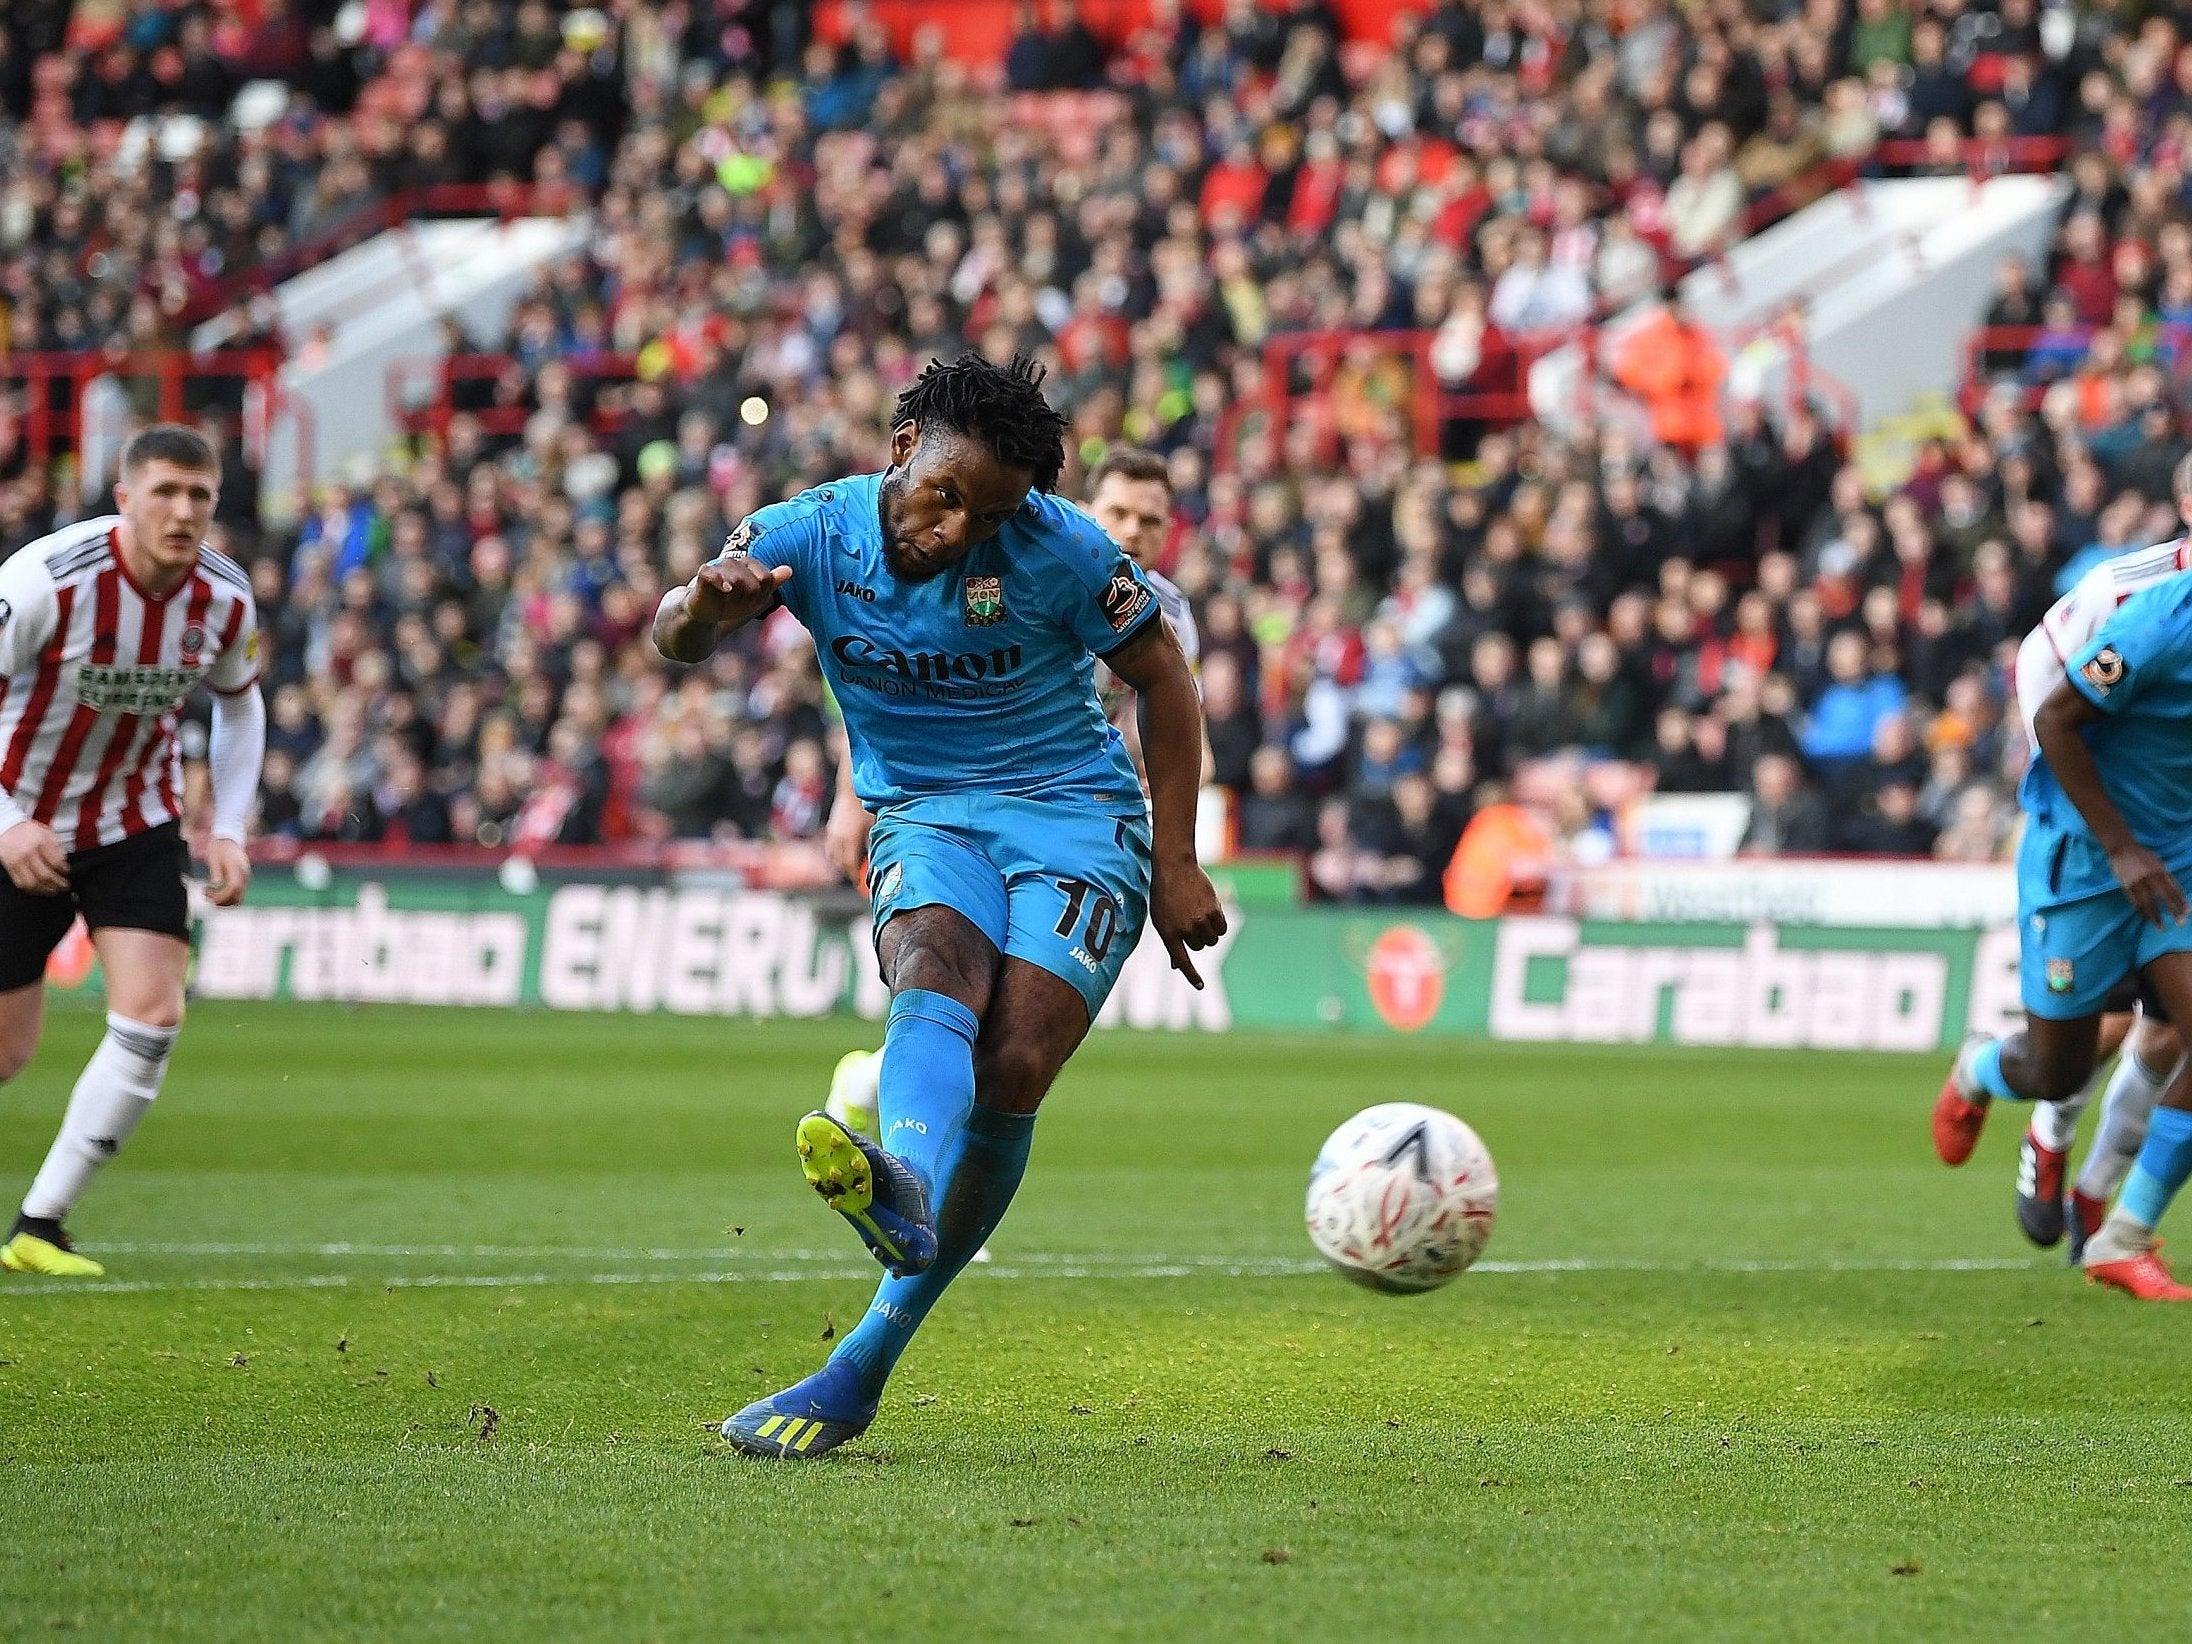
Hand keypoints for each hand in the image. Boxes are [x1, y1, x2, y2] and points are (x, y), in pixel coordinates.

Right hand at [0, 819, 67, 894]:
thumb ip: (57, 846)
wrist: (6, 828)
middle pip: (45, 875)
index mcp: (40, 843)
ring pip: (33, 883)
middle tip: (64, 886)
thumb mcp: (46, 832)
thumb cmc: (27, 830)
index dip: (64, 870)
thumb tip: (64, 861)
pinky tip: (40, 889)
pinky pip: (21, 883)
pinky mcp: (11, 868)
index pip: (56, 862)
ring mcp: (18, 862)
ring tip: (54, 890)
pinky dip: (32, 889)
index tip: (67, 872)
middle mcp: (28, 853)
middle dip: (58, 883)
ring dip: (46, 890)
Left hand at [205, 837, 251, 907]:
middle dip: (220, 900)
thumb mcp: (213, 857)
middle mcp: (245, 875)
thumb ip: (216, 870)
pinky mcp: (243, 881)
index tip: (207, 894)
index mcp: (237, 868)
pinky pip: (237, 895)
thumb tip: (216, 884)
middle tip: (204, 894)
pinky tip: (216, 893)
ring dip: (223, 901)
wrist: (229, 839)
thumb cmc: (219, 847)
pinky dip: (227, 898)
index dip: (221, 894)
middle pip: (237, 895)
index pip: (233, 887)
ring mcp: (245, 879)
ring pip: (238, 898)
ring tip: (208, 894)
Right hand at [688, 547, 791, 628]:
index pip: (766, 578)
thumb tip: (789, 569)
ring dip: (735, 597)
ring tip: (727, 600)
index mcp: (747, 565)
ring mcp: (718, 567)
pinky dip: (720, 580)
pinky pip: (713, 573)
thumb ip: (771, 583)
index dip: (760, 595)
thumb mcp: (755, 597)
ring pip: (737, 578)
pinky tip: (726, 589)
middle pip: (753, 581)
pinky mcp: (703, 575)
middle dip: (748, 597)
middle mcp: (733, 562)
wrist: (705, 615)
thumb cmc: (730, 603)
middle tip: (736, 602)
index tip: (750, 600)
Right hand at [824, 798, 873, 882]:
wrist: (851, 789)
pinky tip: (844, 853)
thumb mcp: (874, 827)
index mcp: (850, 840)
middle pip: (840, 863)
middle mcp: (838, 839)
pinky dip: (836, 853)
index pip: (850, 866)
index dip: (855, 877)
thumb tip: (876, 860)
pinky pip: (830, 847)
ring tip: (852, 866)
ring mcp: (832, 833)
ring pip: (833, 856)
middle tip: (859, 877)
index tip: (861, 884)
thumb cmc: (867, 807)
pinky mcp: (830, 828)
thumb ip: (872, 845)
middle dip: (849, 872)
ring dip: (841, 863)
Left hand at [1150, 852, 1226, 989]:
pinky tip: (1211, 910)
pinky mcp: (1213, 911)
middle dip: (1198, 937)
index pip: (1182, 960)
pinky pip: (1222, 928)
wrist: (1174, 868)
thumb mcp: (1161, 919)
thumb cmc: (1165, 894)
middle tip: (1191, 919)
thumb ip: (1171, 942)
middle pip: (1200, 947)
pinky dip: (1219, 923)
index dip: (1191, 975)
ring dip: (1210, 931)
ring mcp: (1199, 920)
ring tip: (1200, 913)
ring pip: (1212, 939)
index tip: (1200, 986)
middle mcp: (1184, 929)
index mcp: (1168, 933)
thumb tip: (1176, 966)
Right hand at [2108, 841, 2188, 929]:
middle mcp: (2150, 877)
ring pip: (2148, 902)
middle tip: (2180, 922)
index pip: (2173, 888)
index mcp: (2160, 871)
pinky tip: (2145, 919)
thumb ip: (2164, 876)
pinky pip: (2134, 901)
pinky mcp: (2125, 885)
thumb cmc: (2142, 856)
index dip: (2181, 900)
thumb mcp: (2158, 863)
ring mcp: (2137, 882)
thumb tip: (2173, 891)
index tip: (2187, 912)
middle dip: (2173, 909)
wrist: (2122, 848)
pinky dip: (2140, 911)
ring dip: (2155, 916)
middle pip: (2164, 896)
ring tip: (2161, 927)